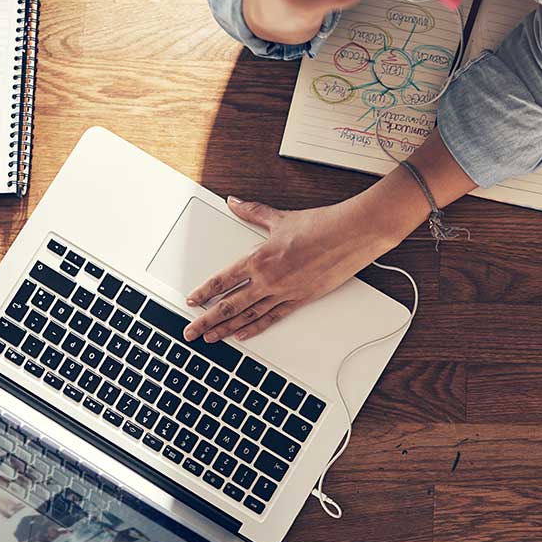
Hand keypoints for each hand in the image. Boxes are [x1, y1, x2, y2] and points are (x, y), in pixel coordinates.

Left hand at [183, 198, 402, 342]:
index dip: (203, 292)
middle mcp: (268, 279)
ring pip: (248, 316)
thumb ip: (252, 212)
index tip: (191, 301)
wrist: (351, 234)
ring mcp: (284, 292)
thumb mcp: (279, 218)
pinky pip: (273, 317)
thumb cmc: (320, 226)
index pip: (222, 280)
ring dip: (226, 329)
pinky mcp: (301, 299)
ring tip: (211, 338)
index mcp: (259, 258)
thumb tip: (234, 202)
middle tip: (190, 331)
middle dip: (206, 320)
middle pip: (229, 305)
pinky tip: (244, 335)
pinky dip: (256, 328)